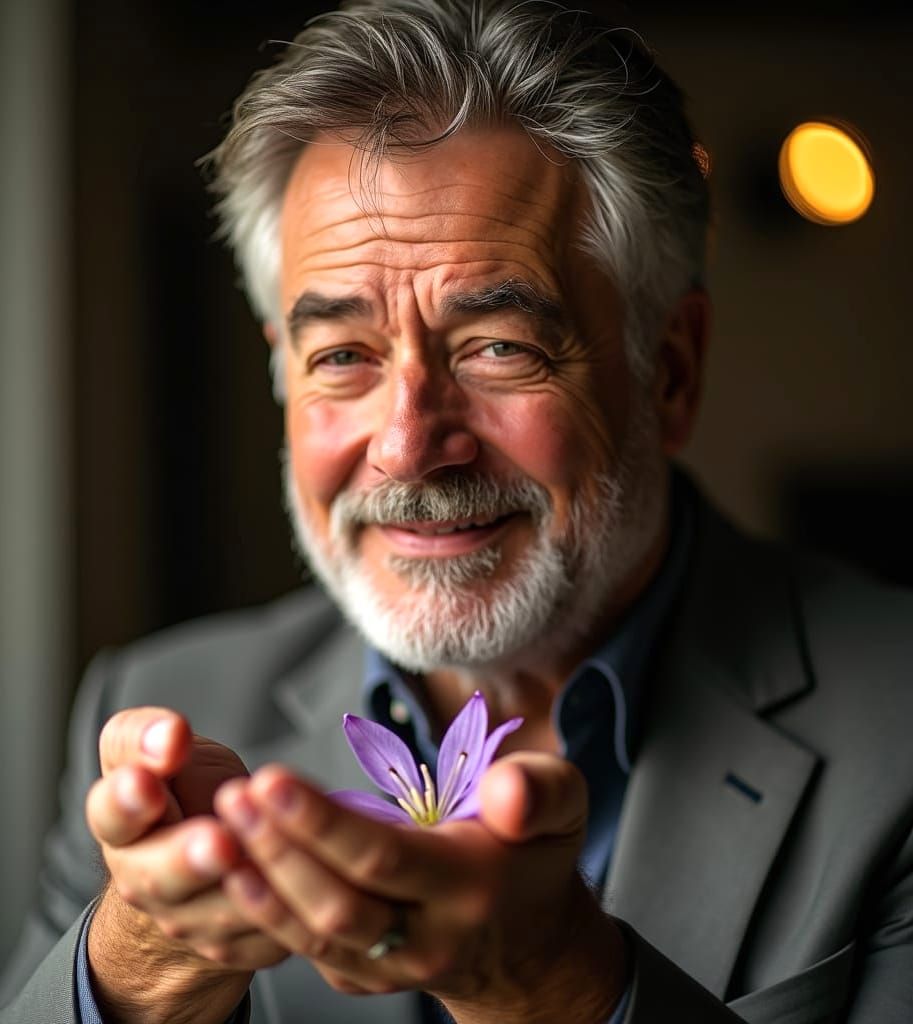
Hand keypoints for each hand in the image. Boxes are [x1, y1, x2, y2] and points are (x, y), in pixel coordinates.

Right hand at [85, 707, 289, 1023]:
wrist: (210, 852)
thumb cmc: (185, 787)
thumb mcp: (160, 748)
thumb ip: (149, 735)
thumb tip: (168, 735)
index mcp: (121, 824)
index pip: (113, 815)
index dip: (128, 800)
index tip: (147, 782)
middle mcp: (144, 881)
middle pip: (161, 878)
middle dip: (190, 860)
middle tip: (220, 841)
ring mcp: (189, 921)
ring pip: (223, 912)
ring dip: (253, 883)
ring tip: (276, 849)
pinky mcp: (237, 946)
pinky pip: (267, 934)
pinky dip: (290, 907)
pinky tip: (313, 878)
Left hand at [215, 753, 628, 1022]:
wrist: (530, 948)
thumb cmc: (537, 858)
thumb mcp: (564, 808)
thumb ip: (542, 790)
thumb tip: (505, 791)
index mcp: (469, 887)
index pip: (383, 858)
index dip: (322, 823)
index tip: (272, 778)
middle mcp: (427, 937)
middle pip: (336, 901)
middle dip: (277, 848)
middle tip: (233, 793)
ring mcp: (391, 967)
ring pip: (313, 933)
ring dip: (260, 879)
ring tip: (222, 824)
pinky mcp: (365, 977)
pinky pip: (307, 950)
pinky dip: (264, 912)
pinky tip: (234, 868)